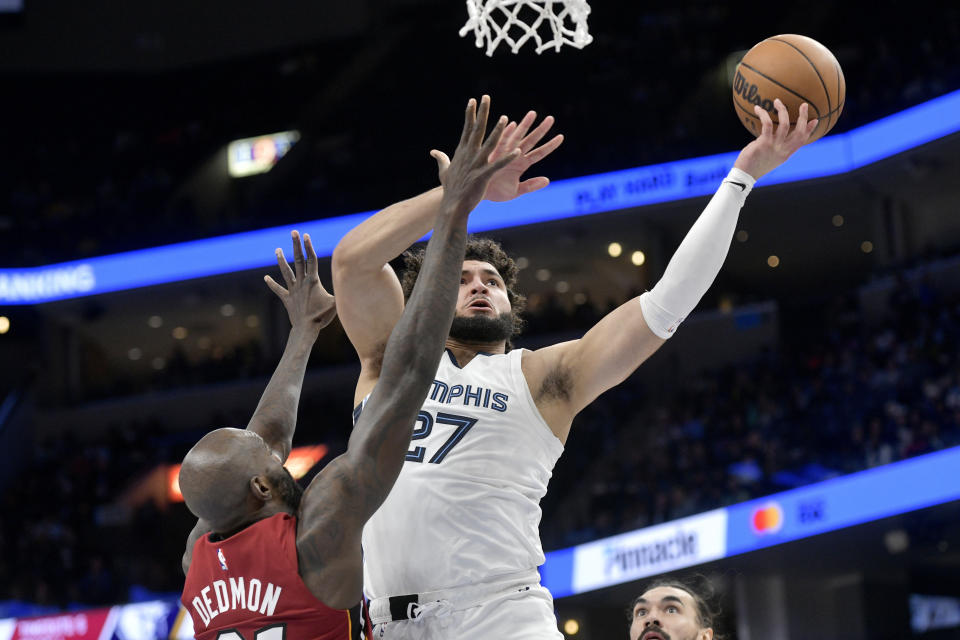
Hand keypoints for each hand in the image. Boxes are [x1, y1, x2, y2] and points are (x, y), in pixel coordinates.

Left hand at [265, 230, 336, 331]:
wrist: (306, 329)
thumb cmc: (322, 317)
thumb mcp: (336, 304)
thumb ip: (341, 293)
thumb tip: (353, 285)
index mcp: (312, 281)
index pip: (311, 260)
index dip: (309, 247)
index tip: (306, 235)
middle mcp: (301, 282)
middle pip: (298, 260)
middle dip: (296, 245)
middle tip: (293, 232)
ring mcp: (292, 290)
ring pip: (286, 272)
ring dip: (281, 260)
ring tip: (277, 249)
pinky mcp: (287, 299)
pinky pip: (278, 290)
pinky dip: (272, 284)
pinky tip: (266, 277)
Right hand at [429, 95, 521, 215]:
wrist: (452, 206)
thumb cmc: (450, 190)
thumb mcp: (444, 171)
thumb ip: (441, 159)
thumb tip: (433, 151)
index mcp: (462, 152)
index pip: (467, 129)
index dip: (470, 114)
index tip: (473, 100)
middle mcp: (469, 155)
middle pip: (477, 130)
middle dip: (482, 113)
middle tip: (486, 97)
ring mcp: (476, 165)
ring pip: (489, 144)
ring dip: (498, 131)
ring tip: (505, 118)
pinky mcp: (483, 176)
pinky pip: (497, 165)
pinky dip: (507, 158)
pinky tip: (518, 151)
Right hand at [483, 110, 563, 201]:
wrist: (477, 193)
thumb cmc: (496, 192)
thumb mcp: (516, 191)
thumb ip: (531, 185)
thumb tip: (547, 180)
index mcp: (521, 164)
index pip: (539, 153)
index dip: (550, 145)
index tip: (561, 136)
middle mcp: (515, 155)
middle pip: (531, 141)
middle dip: (541, 130)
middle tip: (551, 118)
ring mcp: (504, 154)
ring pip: (517, 137)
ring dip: (524, 126)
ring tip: (533, 114)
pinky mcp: (493, 155)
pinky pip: (500, 143)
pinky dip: (505, 134)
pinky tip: (511, 124)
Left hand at [734, 99, 817, 180]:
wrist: (745, 175)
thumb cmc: (755, 165)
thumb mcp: (770, 157)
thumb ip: (776, 147)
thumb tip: (774, 136)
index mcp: (786, 153)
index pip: (802, 140)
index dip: (810, 129)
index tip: (815, 120)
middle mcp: (783, 150)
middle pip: (799, 131)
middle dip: (803, 117)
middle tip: (804, 104)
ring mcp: (774, 146)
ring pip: (784, 124)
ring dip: (782, 110)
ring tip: (777, 101)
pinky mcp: (763, 143)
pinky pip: (767, 124)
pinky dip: (763, 114)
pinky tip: (757, 108)